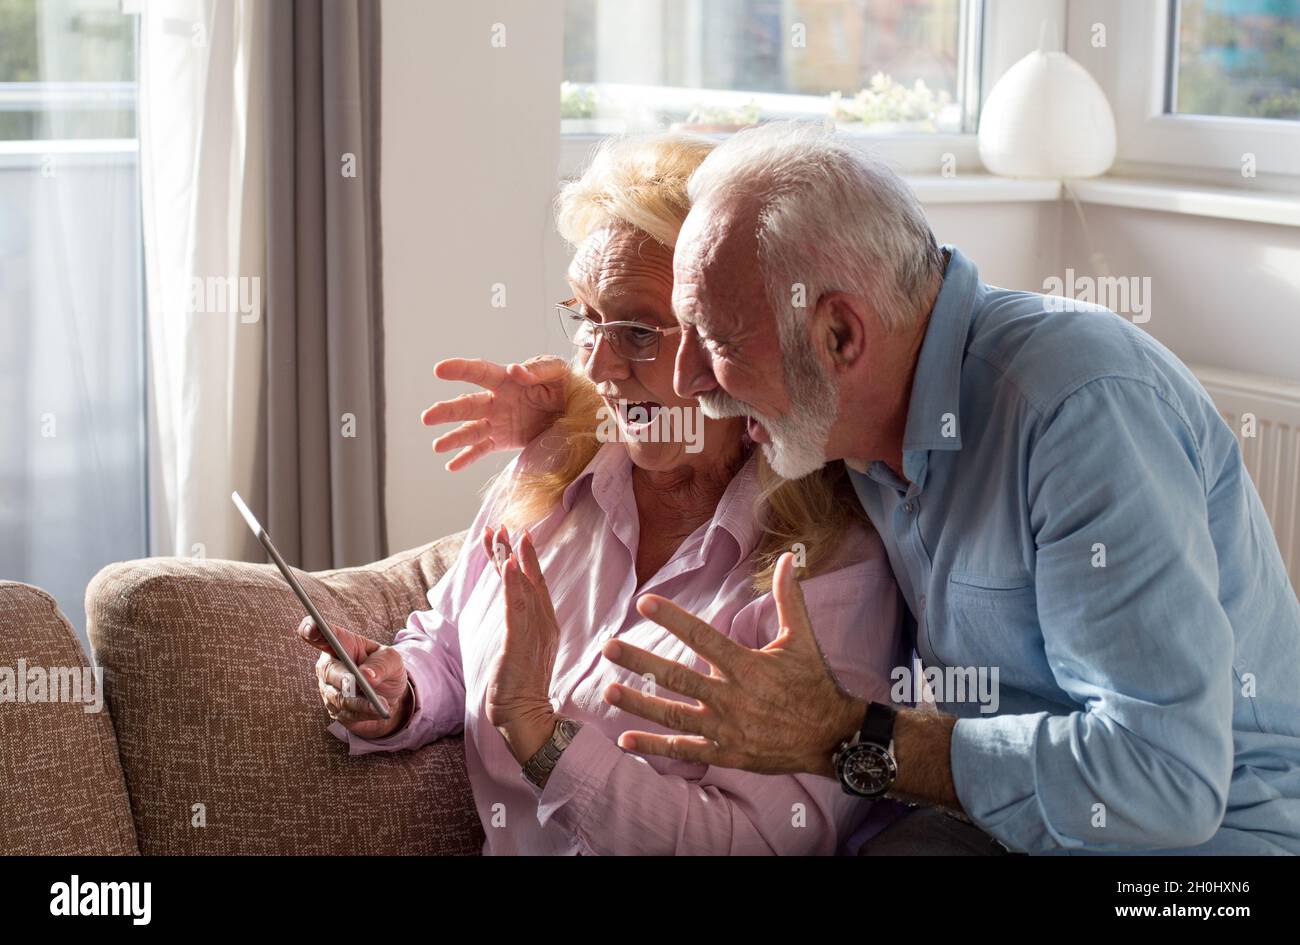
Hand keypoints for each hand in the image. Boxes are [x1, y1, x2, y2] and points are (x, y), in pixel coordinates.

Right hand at [297, 617, 409, 739]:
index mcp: (340, 644)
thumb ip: (380, 664)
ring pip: (339, 696)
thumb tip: (366, 676)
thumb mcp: (391, 659)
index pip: (320, 634)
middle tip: (354, 682)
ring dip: (360, 701)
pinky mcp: (335, 709)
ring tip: (381, 703)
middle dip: (343, 677)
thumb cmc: (386, 669)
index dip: (311, 629)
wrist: (390, 695)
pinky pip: (347, 713)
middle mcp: (329, 666)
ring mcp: (329, 689)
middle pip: (330, 671)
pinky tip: (380, 711)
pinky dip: (365, 712)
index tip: (313, 627)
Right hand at [422, 356, 568, 470]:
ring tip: (437, 446)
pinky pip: (482, 449)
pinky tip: (451, 465)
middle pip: (468, 405)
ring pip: (471, 430)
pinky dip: (466, 457)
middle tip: (427, 417)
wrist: (576, 411)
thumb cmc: (564, 384)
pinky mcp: (504, 440)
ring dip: (453, 437)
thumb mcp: (557, 371)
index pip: (479, 372)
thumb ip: (538, 369)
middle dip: (447, 411)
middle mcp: (496, 400)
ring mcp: (498, 421)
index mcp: (506, 380)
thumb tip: (515, 370)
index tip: (439, 369)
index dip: (460, 369)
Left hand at [483, 526, 559, 763]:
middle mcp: (543, 622)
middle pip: (529, 578)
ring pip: (522, 587)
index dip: (523, 557)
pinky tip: (509, 564)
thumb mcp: (520, 646)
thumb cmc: (520, 685)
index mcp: (545, 622)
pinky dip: (513, 584)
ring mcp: (534, 631)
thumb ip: (521, 623)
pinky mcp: (521, 642)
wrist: (524, 716)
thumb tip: (514, 603)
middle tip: (502, 526)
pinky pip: (516, 607)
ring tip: (502, 535)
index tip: (512, 534)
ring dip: (511, 559)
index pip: (534, 582)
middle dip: (516, 550)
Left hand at [601, 553, 864, 777]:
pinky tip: (624, 740)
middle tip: (608, 648)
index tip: (644, 603)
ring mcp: (726, 728)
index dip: (673, 619)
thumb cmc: (814, 683)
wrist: (833, 737)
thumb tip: (790, 558)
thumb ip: (789, 598)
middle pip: (677, 677)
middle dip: (640, 662)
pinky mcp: (726, 753)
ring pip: (674, 716)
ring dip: (639, 704)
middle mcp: (732, 697)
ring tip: (608, 690)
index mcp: (746, 666)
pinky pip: (684, 751)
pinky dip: (654, 746)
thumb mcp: (803, 639)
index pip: (703, 637)